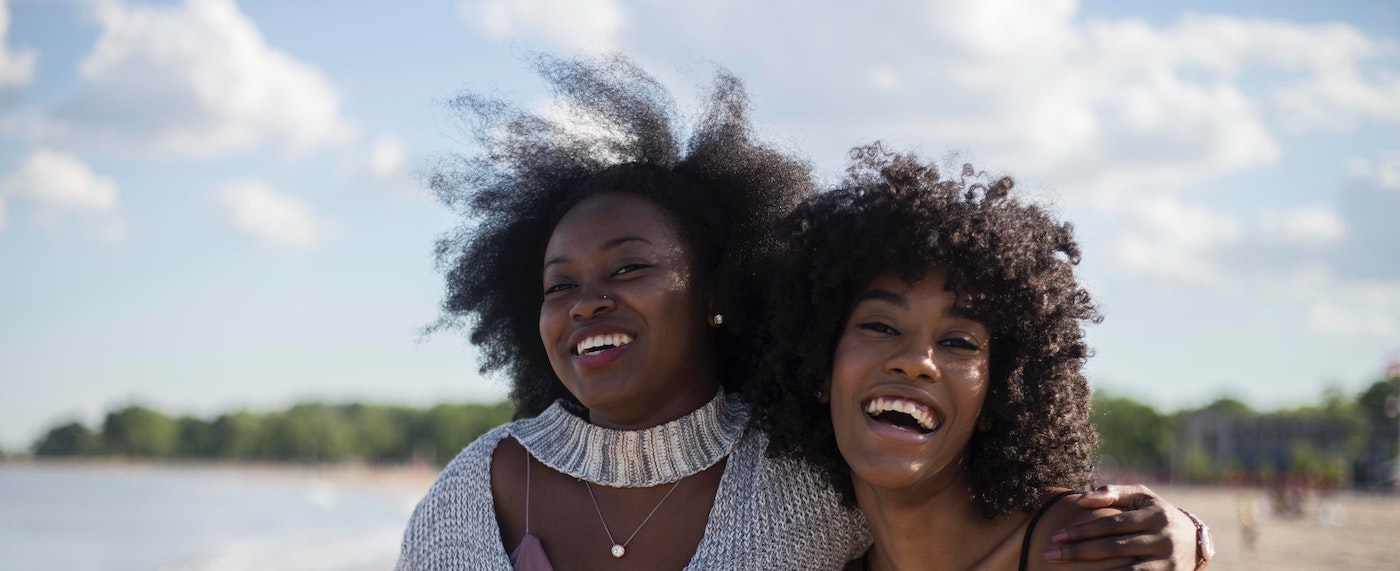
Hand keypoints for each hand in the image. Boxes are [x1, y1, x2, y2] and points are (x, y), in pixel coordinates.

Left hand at [1045, 484, 1201, 569]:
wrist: (1196, 541)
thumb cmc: (1157, 514)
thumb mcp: (1141, 497)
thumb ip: (1113, 493)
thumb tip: (1082, 499)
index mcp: (1155, 515)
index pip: (1112, 524)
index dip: (1083, 530)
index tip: (1056, 536)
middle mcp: (1163, 539)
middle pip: (1114, 547)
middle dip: (1079, 551)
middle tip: (1050, 554)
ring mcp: (1168, 563)